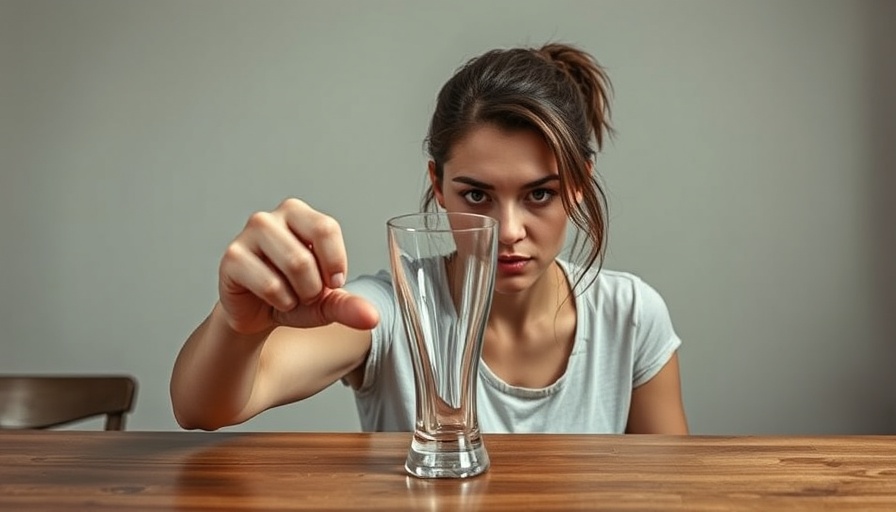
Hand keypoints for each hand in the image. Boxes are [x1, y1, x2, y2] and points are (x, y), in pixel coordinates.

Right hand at [217, 198, 378, 334]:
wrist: (255, 315)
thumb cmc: (292, 294)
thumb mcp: (326, 301)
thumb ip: (349, 306)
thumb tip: (372, 317)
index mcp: (298, 214)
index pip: (327, 228)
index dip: (335, 262)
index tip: (333, 282)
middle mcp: (270, 218)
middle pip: (309, 254)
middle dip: (315, 286)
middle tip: (307, 293)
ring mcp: (248, 236)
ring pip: (293, 266)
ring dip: (299, 294)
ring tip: (291, 295)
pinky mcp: (231, 258)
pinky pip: (269, 284)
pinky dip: (280, 302)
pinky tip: (273, 300)